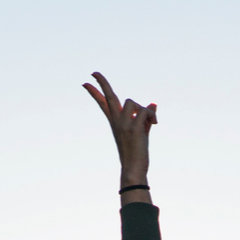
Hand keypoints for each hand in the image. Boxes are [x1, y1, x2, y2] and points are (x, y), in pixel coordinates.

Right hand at [80, 71, 155, 188]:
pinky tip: (154, 125)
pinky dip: (152, 117)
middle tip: (94, 72)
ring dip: (144, 110)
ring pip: (133, 102)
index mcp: (115, 122)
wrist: (134, 167)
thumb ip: (146, 117)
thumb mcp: (142, 131)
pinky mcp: (132, 126)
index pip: (103, 104)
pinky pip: (145, 111)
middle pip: (109, 97)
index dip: (95, 93)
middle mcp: (116, 120)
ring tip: (149, 123)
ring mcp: (123, 123)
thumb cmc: (137, 152)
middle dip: (102, 83)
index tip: (85, 83)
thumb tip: (153, 104)